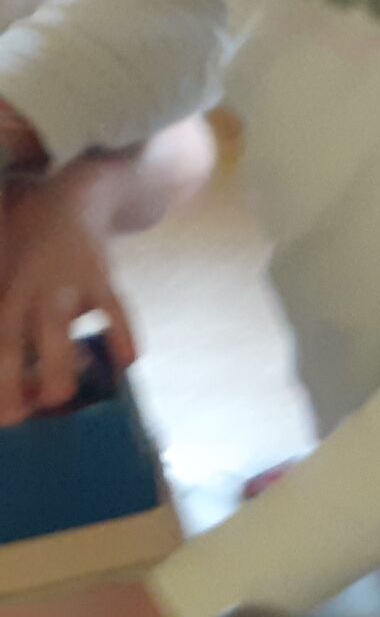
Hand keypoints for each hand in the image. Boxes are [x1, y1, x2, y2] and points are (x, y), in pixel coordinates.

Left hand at [0, 170, 133, 427]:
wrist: (72, 200)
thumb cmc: (33, 249)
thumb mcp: (12, 279)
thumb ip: (22, 322)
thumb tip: (35, 377)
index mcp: (4, 295)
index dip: (0, 379)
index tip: (8, 416)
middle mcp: (24, 291)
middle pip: (10, 340)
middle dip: (15, 379)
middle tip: (27, 414)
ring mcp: (62, 283)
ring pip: (54, 329)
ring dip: (58, 367)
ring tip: (65, 397)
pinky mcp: (100, 276)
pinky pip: (114, 310)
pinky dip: (122, 336)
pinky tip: (129, 361)